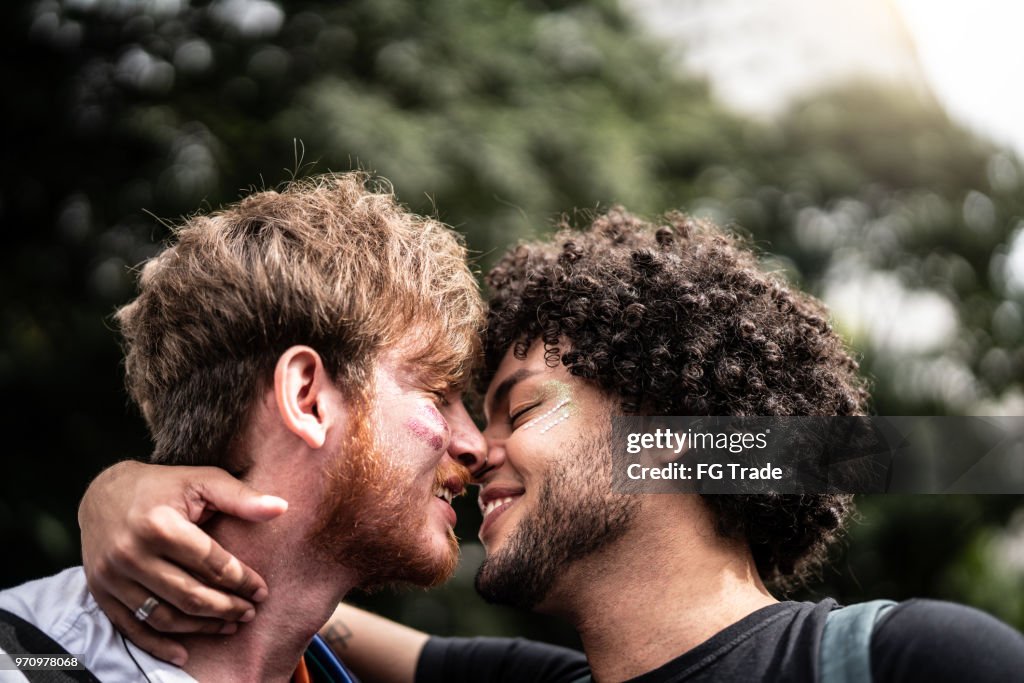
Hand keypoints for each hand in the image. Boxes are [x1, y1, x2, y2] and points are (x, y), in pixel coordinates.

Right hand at [79, 460, 287, 664]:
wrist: (104, 493)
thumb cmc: (164, 486)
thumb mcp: (203, 481)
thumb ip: (241, 497)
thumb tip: (282, 508)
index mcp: (159, 524)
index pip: (211, 563)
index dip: (242, 581)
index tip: (262, 591)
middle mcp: (131, 553)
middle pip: (190, 595)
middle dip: (226, 608)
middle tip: (250, 613)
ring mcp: (112, 576)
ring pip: (164, 617)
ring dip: (201, 627)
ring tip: (229, 625)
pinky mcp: (100, 592)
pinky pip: (132, 628)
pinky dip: (158, 646)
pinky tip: (184, 653)